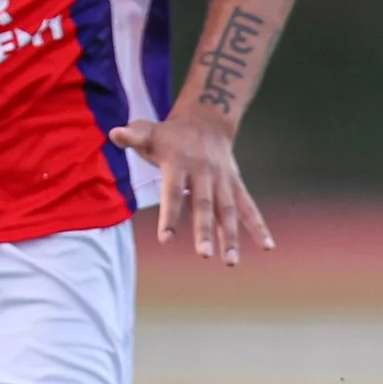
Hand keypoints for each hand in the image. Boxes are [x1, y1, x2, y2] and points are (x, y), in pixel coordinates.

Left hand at [109, 108, 272, 265]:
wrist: (207, 121)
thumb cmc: (170, 134)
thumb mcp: (149, 130)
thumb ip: (133, 135)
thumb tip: (115, 134)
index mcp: (180, 162)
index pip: (174, 191)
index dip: (169, 214)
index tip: (166, 239)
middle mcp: (204, 173)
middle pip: (204, 204)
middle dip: (204, 230)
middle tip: (203, 255)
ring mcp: (222, 180)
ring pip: (227, 210)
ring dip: (230, 236)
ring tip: (230, 262)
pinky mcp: (235, 185)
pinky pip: (248, 207)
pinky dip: (258, 226)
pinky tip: (267, 246)